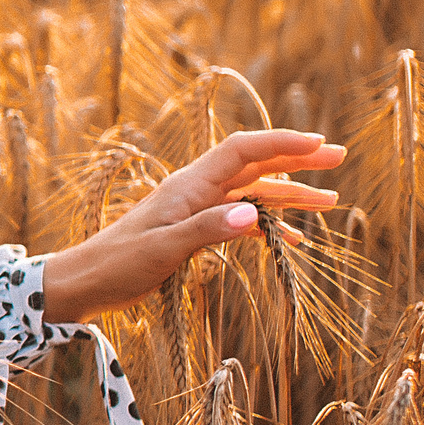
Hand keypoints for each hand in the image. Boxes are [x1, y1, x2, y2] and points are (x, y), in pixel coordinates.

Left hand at [39, 129, 344, 323]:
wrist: (84, 282)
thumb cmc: (117, 264)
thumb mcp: (163, 250)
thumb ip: (206, 231)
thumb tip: (252, 215)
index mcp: (189, 186)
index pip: (243, 151)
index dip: (281, 142)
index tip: (319, 142)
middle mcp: (195, 190)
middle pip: (253, 165)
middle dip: (296, 159)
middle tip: (338, 157)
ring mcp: (194, 209)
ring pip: (250, 192)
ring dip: (288, 194)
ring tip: (329, 200)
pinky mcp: (191, 230)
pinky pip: (237, 219)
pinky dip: (266, 224)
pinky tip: (290, 239)